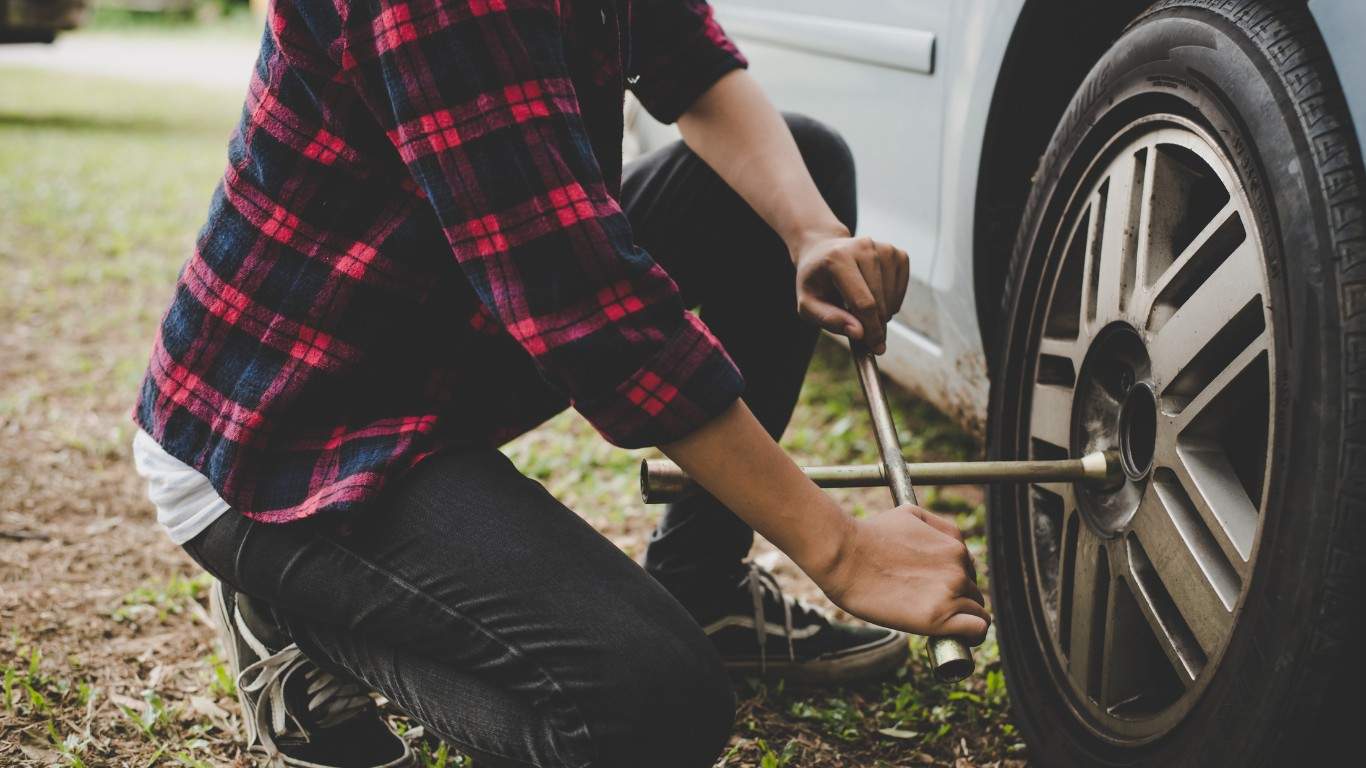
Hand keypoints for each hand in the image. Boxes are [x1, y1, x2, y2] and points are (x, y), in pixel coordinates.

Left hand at [792, 231, 908, 353]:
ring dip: (883, 313)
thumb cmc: (815, 282)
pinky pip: (901, 289)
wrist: (823, 251)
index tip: (876, 348)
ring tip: (862, 310)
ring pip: (892, 297)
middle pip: (880, 301)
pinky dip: (892, 302)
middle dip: (876, 325)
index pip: (863, 302)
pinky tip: (875, 298)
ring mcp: (883, 248)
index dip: (871, 329)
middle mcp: (864, 248)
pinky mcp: (897, 254)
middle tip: (868, 337)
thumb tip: (859, 333)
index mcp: (838, 259)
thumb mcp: (808, 304)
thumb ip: (828, 319)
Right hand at [814, 504, 990, 643]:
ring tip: (940, 625)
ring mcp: (950, 593)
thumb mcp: (909, 514)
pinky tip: (963, 638)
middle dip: (956, 600)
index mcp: (954, 547)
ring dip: (961, 618)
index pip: (968, 571)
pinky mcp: (939, 618)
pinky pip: (978, 629)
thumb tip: (948, 542)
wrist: (844, 556)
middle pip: (972, 592)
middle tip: (930, 607)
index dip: (954, 583)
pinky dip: (973, 635)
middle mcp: (958, 568)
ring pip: (977, 611)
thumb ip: (936, 526)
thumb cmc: (868, 535)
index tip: (938, 591)